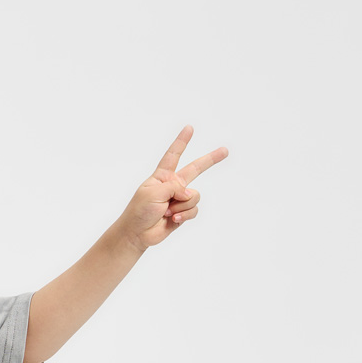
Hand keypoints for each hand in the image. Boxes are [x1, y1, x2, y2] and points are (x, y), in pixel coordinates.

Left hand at [117, 126, 228, 252]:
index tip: (189, 128)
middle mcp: (173, 186)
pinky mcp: (183, 213)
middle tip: (225, 150)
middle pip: (196, 169)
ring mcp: (179, 199)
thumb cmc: (139, 211)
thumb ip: (174, 188)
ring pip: (195, 196)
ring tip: (167, 211)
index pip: (173, 155)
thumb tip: (190, 194)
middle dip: (210, 160)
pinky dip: (185, 214)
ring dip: (182, 205)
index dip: (182, 142)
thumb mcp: (154, 192)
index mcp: (162, 176)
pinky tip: (173, 218)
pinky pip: (194, 209)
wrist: (137, 234)